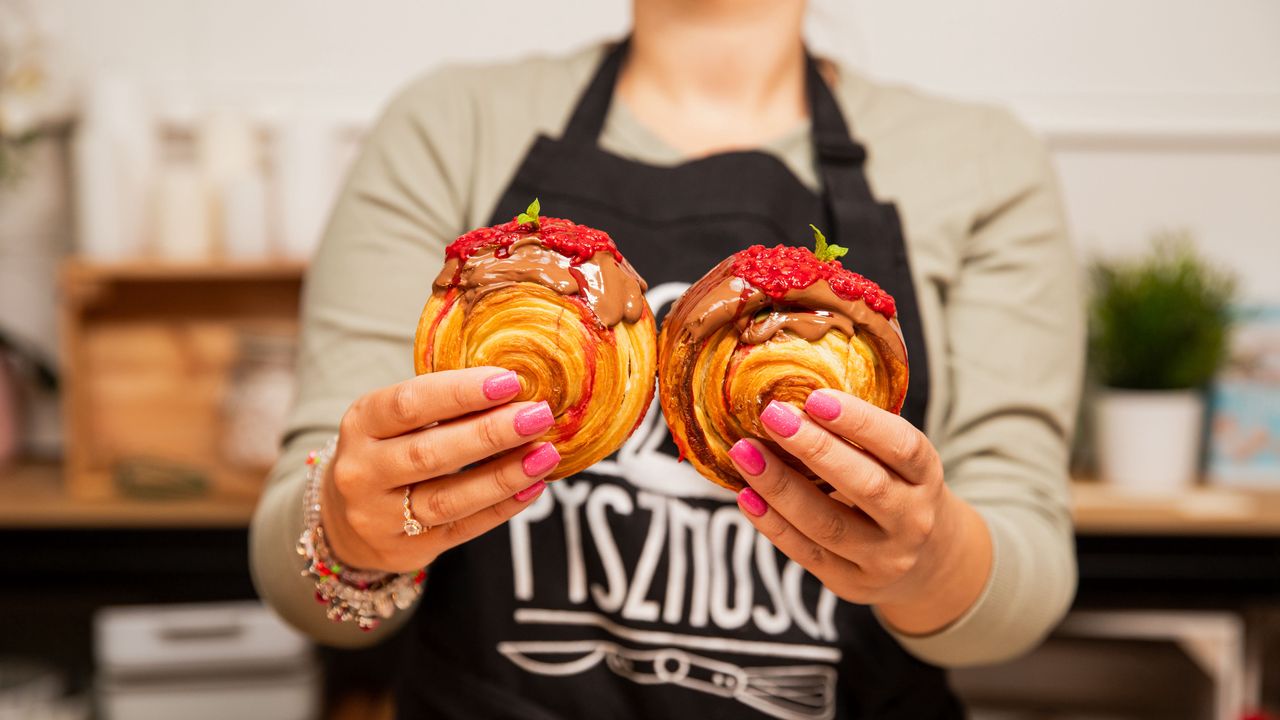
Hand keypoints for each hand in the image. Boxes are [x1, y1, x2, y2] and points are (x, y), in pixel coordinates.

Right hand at [320, 367, 559, 573]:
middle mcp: (362, 472)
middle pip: (430, 453)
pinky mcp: (406, 549)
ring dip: (504, 475)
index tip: (510, 381)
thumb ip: (443, 404)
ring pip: (449, 498)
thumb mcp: (396, 419)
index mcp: (361, 423)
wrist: (346, 517)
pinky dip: (502, 508)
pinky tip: (533, 487)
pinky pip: (462, 529)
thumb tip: (515, 389)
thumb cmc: (388, 449)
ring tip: (545, 454)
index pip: (409, 404)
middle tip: (539, 415)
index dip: (461, 392)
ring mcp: (380, 517)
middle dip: (490, 433)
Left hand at [727, 390, 991, 634]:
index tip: (815, 397)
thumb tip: (793, 400)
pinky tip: (747, 496)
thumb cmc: (898, 491)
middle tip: (772, 416)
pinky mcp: (851, 582)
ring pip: (827, 523)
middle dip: (814, 449)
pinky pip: (806, 553)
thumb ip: (860, 438)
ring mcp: (884, 557)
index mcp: (927, 477)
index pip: (902, 446)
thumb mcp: (899, 463)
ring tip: (745, 453)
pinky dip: (772, 523)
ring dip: (780, 486)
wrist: (927, 563)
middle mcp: (913, 519)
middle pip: (865, 485)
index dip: (861, 422)